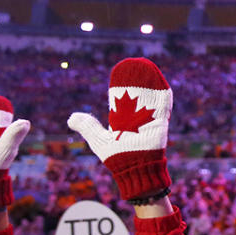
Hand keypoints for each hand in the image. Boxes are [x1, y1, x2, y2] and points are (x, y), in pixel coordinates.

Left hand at [67, 58, 171, 200]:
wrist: (135, 169)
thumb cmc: (117, 158)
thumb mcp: (99, 139)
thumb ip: (87, 126)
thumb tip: (71, 117)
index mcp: (123, 119)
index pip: (123, 96)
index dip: (121, 83)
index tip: (119, 71)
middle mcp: (138, 117)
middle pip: (138, 92)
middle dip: (136, 78)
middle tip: (134, 64)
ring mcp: (150, 119)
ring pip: (151, 95)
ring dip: (150, 81)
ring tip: (147, 67)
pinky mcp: (161, 122)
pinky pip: (164, 105)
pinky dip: (163, 93)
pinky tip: (160, 81)